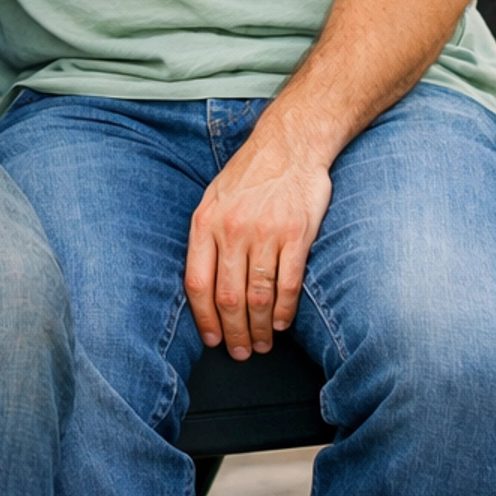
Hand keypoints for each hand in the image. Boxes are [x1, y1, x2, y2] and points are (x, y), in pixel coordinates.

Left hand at [184, 119, 331, 358]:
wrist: (290, 143)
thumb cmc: (251, 174)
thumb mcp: (214, 198)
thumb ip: (207, 238)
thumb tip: (204, 286)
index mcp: (206, 221)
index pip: (198, 283)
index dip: (204, 319)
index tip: (213, 340)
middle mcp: (233, 229)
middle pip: (228, 298)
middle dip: (234, 333)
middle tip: (241, 351)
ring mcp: (265, 232)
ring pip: (258, 297)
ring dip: (259, 329)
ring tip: (262, 343)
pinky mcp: (296, 234)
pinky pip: (287, 285)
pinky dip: (283, 311)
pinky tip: (281, 322)